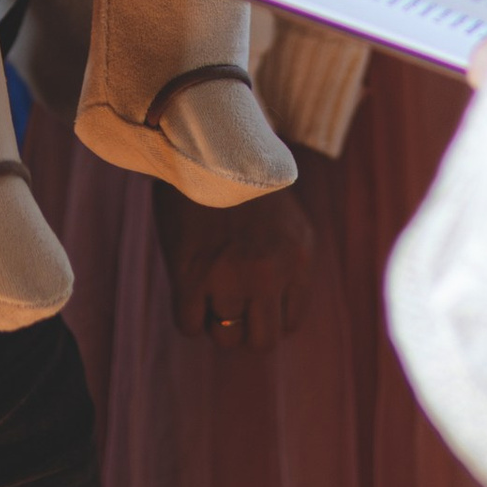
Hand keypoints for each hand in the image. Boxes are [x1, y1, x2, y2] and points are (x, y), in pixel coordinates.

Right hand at [152, 174, 314, 349]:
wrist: (206, 145)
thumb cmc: (242, 184)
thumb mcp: (286, 221)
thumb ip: (287, 266)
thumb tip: (272, 314)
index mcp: (297, 257)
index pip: (290, 323)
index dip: (268, 317)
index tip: (253, 302)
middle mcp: (270, 273)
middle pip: (261, 341)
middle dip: (245, 330)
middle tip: (230, 308)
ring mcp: (231, 277)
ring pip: (225, 337)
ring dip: (214, 318)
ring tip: (207, 288)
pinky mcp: (192, 276)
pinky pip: (189, 326)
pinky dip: (188, 314)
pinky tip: (188, 287)